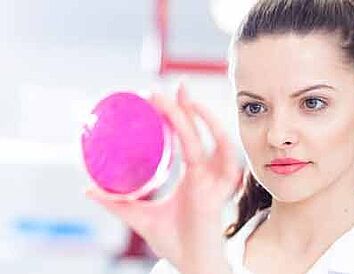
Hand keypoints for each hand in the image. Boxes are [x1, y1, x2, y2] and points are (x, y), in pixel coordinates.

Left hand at [86, 84, 241, 271]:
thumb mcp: (139, 216)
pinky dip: (217, 140)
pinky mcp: (219, 190)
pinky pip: (220, 159)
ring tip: (182, 99)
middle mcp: (208, 173)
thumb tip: (87, 188)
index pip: (187, 138)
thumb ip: (116, 202)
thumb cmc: (174, 241)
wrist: (191, 262)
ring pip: (211, 141)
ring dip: (200, 118)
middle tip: (171, 86)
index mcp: (194, 175)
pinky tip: (203, 123)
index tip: (160, 96)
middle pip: (200, 132)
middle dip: (187, 107)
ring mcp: (216, 179)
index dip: (177, 116)